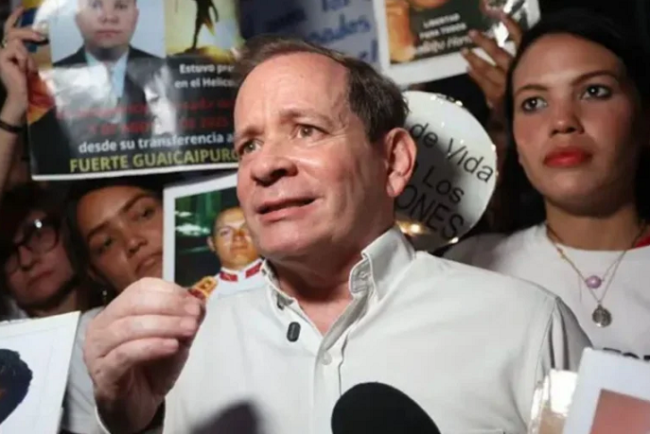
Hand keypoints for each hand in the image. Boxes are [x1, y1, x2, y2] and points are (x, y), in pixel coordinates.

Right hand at [0, 7, 42, 123]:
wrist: (22, 95)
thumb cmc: (29, 81)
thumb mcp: (30, 61)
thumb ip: (29, 49)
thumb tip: (39, 35)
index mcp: (9, 49)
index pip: (10, 29)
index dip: (15, 18)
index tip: (22, 9)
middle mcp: (2, 48)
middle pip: (13, 31)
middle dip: (28, 31)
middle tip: (42, 37)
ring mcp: (1, 52)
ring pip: (17, 41)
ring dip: (28, 55)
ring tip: (29, 68)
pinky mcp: (2, 57)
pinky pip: (18, 50)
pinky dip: (25, 58)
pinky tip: (25, 69)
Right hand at [83, 278, 204, 433]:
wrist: (138, 406)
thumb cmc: (152, 368)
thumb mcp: (176, 339)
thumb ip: (185, 320)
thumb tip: (199, 302)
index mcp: (117, 311)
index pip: (140, 289)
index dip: (170, 292)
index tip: (194, 302)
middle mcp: (102, 326)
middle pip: (133, 304)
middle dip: (169, 307)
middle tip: (194, 315)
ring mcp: (98, 350)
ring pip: (128, 327)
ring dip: (164, 325)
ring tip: (190, 329)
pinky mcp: (103, 373)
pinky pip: (125, 354)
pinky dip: (152, 346)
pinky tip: (172, 346)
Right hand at [461, 10, 522, 110]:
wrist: (548, 104)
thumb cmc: (530, 112)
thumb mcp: (510, 115)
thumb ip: (500, 107)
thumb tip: (489, 101)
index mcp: (501, 94)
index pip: (485, 84)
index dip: (476, 76)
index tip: (466, 69)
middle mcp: (505, 78)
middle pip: (487, 68)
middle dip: (475, 59)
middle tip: (463, 50)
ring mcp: (515, 64)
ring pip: (497, 53)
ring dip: (484, 43)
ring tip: (472, 34)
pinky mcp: (526, 52)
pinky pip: (518, 36)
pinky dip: (510, 25)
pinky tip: (502, 17)